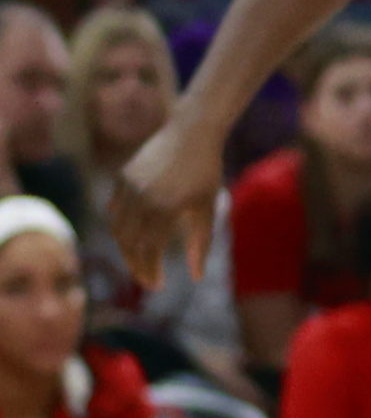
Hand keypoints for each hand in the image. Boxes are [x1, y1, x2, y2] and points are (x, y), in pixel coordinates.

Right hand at [108, 115, 217, 291]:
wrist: (194, 131)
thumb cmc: (206, 170)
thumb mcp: (208, 207)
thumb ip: (201, 242)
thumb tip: (197, 277)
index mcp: (163, 209)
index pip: (149, 252)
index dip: (151, 272)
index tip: (158, 286)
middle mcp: (140, 200)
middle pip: (128, 245)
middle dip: (136, 266)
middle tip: (147, 279)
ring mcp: (127, 188)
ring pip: (117, 229)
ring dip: (126, 249)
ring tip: (140, 260)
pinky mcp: (121, 177)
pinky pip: (114, 209)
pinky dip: (119, 226)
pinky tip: (132, 236)